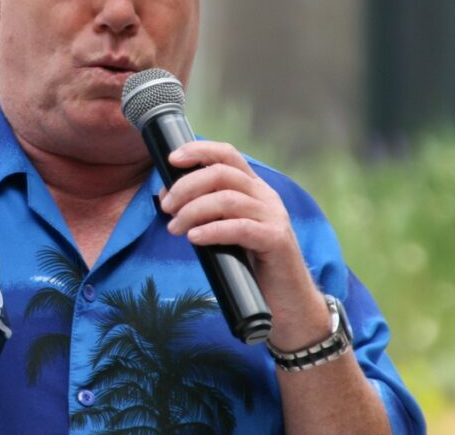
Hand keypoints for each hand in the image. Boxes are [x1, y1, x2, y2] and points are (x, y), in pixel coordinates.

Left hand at [159, 140, 330, 349]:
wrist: (287, 304)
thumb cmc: (250, 266)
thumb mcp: (226, 231)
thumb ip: (206, 212)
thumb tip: (168, 198)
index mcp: (253, 188)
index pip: (227, 154)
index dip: (199, 151)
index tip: (171, 159)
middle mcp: (265, 196)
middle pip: (222, 173)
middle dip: (187, 186)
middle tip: (166, 206)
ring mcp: (273, 217)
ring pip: (227, 198)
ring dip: (193, 210)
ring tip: (174, 227)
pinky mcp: (276, 241)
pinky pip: (240, 227)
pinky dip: (212, 230)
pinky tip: (194, 238)